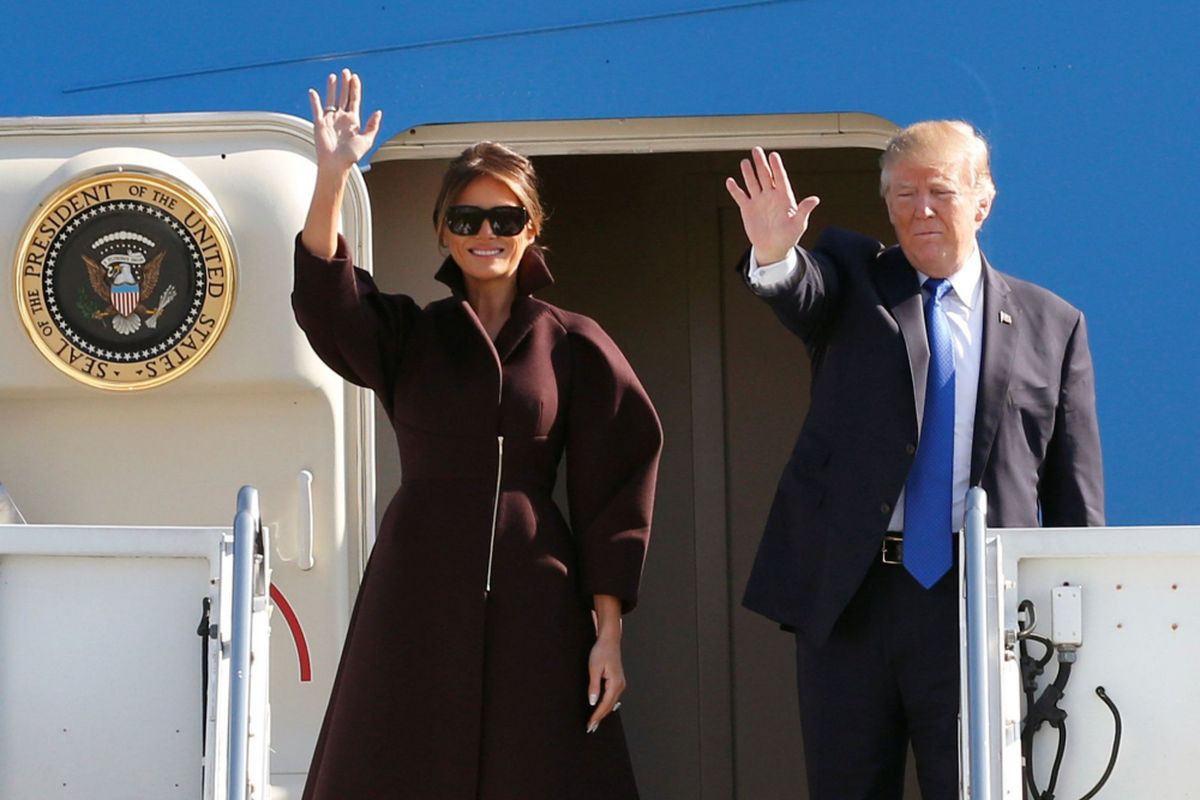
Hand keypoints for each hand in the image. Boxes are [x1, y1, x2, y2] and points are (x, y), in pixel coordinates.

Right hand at [307, 68, 381, 174]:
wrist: (336, 164)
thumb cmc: (351, 156)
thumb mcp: (367, 140)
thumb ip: (372, 126)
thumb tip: (378, 112)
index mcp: (353, 120)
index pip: (354, 100)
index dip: (355, 88)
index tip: (355, 77)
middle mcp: (341, 117)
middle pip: (343, 96)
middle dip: (345, 84)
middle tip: (346, 71)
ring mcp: (330, 119)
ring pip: (331, 99)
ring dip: (332, 88)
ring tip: (333, 76)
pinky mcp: (319, 123)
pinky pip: (316, 109)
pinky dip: (314, 100)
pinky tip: (313, 92)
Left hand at [586, 633, 625, 732]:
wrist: (609, 640)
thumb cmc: (601, 651)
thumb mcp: (594, 668)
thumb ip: (594, 686)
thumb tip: (592, 702)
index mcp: (615, 683)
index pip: (604, 705)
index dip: (597, 716)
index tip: (590, 725)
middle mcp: (620, 685)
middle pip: (609, 707)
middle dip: (600, 718)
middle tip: (590, 728)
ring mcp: (620, 684)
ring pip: (611, 703)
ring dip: (603, 713)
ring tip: (594, 722)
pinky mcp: (618, 682)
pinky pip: (612, 697)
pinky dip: (606, 705)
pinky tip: (601, 710)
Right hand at [725, 147, 819, 263]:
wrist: (773, 248)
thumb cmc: (789, 237)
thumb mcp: (799, 224)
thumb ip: (804, 210)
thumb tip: (815, 199)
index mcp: (784, 197)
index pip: (780, 178)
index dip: (777, 167)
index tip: (773, 155)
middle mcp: (771, 195)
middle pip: (765, 176)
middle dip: (761, 163)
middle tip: (756, 149)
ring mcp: (758, 201)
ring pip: (752, 183)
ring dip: (748, 173)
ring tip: (745, 162)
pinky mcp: (747, 208)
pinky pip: (740, 196)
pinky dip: (735, 189)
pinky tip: (730, 181)